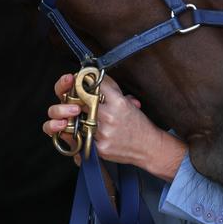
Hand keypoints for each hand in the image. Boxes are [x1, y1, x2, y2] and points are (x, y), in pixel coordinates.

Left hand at [43, 73, 186, 181]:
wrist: (148, 146)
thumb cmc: (138, 123)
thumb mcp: (127, 101)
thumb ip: (110, 88)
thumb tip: (94, 75)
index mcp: (118, 102)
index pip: (94, 85)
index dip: (84, 82)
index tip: (80, 81)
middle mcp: (109, 116)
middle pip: (80, 101)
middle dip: (75, 98)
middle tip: (74, 98)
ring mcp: (102, 133)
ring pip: (78, 120)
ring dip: (75, 116)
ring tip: (77, 115)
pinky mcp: (99, 148)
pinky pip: (81, 138)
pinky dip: (79, 133)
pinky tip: (82, 130)